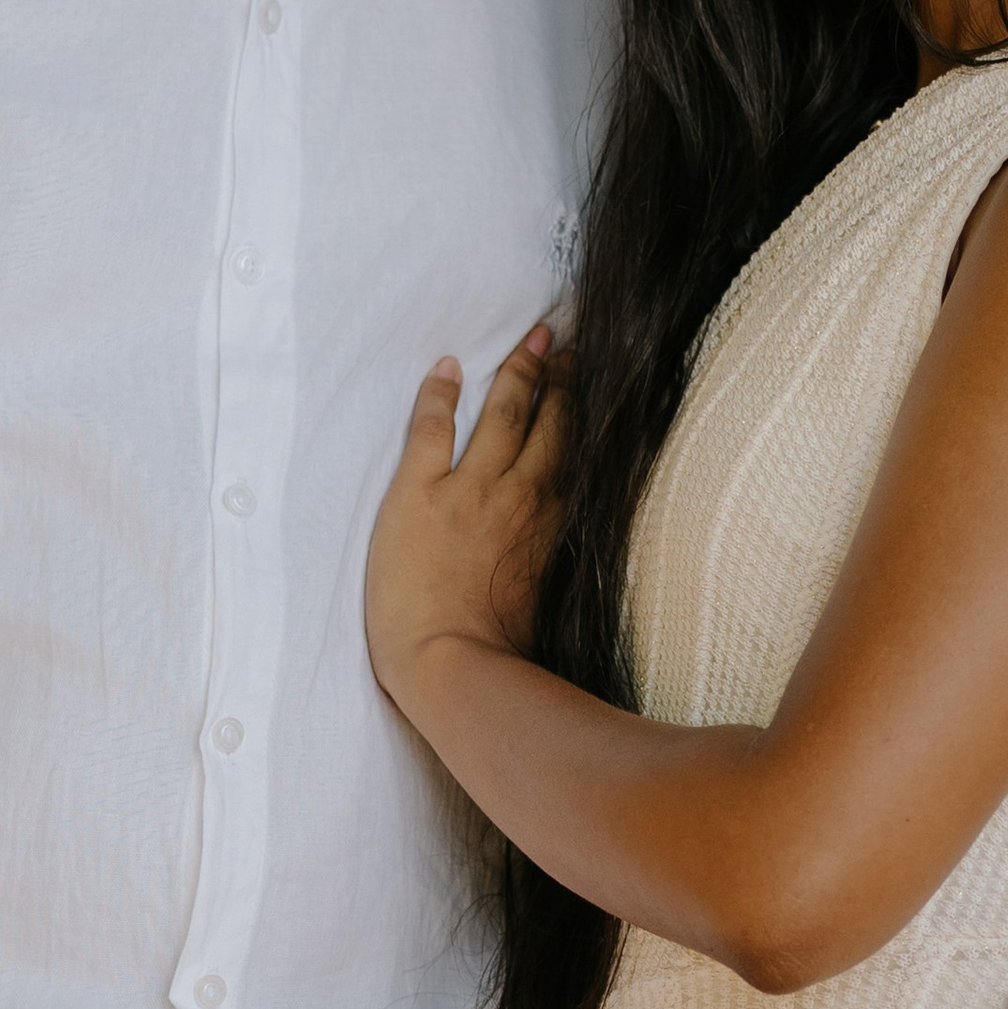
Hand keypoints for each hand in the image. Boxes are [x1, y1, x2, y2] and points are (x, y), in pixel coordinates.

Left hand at [367, 323, 566, 720]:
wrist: (450, 666)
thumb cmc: (500, 653)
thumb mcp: (551, 603)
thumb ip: (558, 562)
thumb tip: (568, 548)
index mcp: (554, 524)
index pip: (574, 453)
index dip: (580, 412)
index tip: (588, 382)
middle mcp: (522, 496)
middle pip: (546, 422)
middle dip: (558, 376)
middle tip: (564, 343)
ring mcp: (471, 489)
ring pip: (502, 414)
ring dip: (517, 372)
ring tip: (530, 342)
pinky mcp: (419, 492)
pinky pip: (432, 426)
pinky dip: (440, 392)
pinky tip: (447, 366)